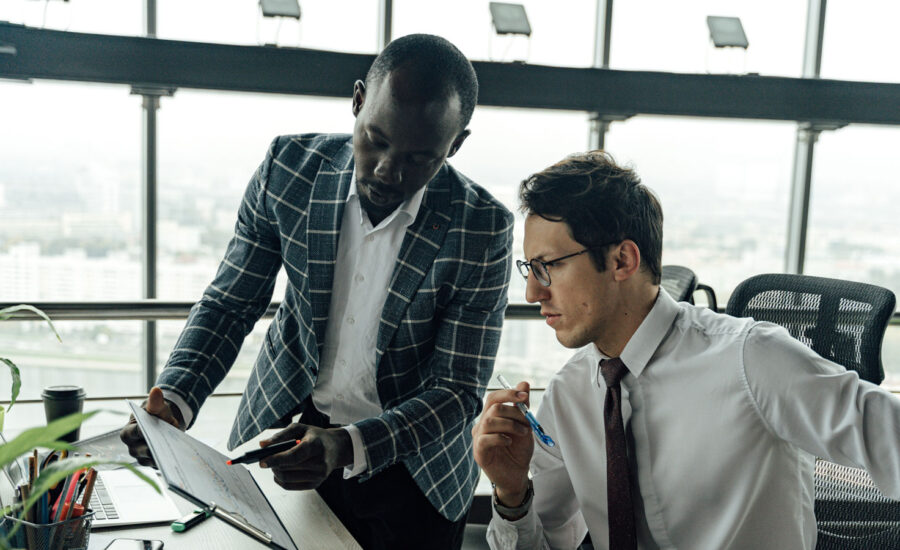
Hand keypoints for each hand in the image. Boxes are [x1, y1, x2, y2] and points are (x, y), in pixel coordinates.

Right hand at [119, 386, 184, 466]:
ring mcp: (141, 457)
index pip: (134, 433)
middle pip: (142, 450)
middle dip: (155, 447)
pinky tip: (177, 458)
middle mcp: (132, 447)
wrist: (165, 424)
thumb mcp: (157, 408)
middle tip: (167, 445)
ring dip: (162, 457)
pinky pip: (159, 465)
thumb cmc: (157, 415)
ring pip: (151, 460)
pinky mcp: (151, 463)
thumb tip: (156, 390)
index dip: (142, 432)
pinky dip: (167, 463)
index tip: (152, 431)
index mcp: (127, 432)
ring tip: (174, 452)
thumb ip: (156, 402)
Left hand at [258, 423, 352, 490]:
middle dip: (273, 465)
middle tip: (266, 459)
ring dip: (276, 472)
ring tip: (275, 464)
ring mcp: (319, 475)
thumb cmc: (315, 436)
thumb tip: (262, 445)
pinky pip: (290, 486)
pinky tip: (280, 471)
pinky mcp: (315, 484)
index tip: (261, 462)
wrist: (336, 448)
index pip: (293, 456)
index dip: (276, 459)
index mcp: (316, 445)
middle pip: (287, 469)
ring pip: (287, 479)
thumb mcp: (300, 428)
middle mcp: (320, 462)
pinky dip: (280, 480)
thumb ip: (281, 435)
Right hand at [472, 381, 533, 505]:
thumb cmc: (519, 450)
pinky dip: (501, 437)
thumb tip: (524, 383)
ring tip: (523, 433)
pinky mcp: (479, 451)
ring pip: (490, 420)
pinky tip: (510, 442)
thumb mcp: (525, 425)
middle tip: (527, 420)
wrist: (517, 474)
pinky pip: (486, 438)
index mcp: (491, 416)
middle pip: (492, 406)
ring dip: (511, 424)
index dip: (508, 393)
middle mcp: (482, 424)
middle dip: (514, 410)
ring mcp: (478, 437)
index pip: (494, 397)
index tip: (524, 396)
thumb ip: (522, 406)